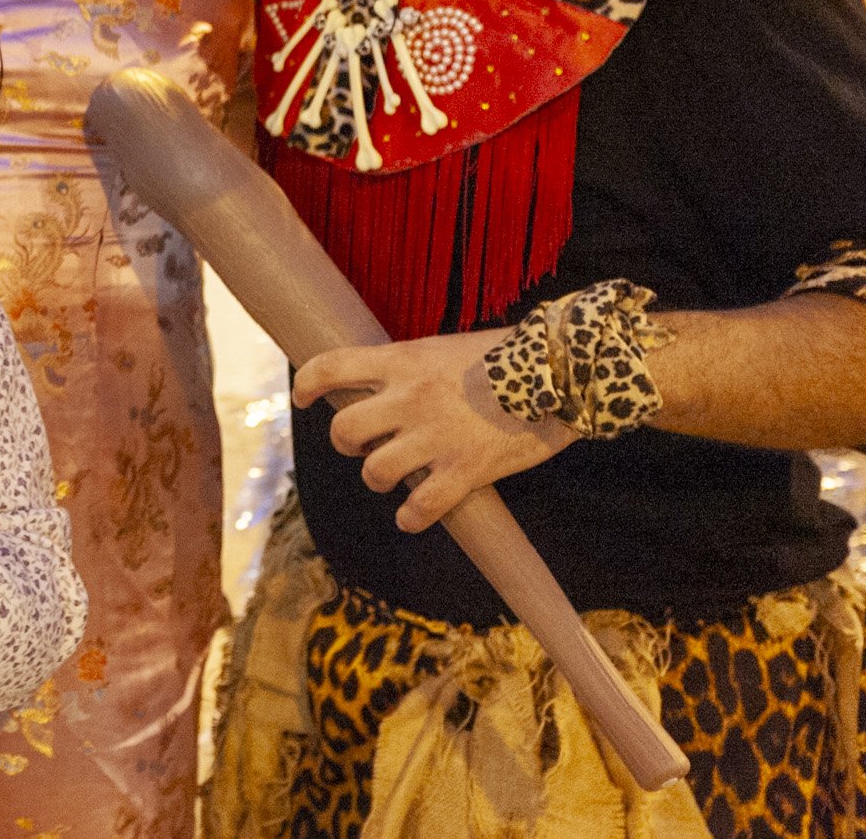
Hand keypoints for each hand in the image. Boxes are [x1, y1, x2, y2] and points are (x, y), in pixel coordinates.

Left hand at [295, 330, 575, 532]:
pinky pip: (419, 507)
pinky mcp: (465, 470)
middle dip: (345, 443)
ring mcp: (435, 436)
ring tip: (392, 478)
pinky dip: (410, 517)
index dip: (307, 384)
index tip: (302, 397)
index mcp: (403, 361)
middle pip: (344, 429)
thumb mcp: (444, 348)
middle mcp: (410, 398)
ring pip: (374, 471)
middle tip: (360, 446)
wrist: (563, 373)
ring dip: (377, 478)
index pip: (330, 366)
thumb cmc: (507, 356)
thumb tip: (381, 387)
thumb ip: (409, 368)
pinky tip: (412, 516)